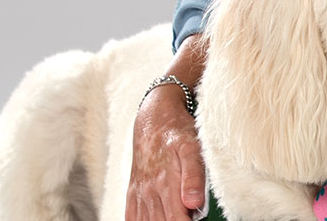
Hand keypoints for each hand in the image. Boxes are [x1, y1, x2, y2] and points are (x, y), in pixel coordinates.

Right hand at [127, 36, 209, 220]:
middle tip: (192, 219)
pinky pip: (132, 216)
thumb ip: (194, 177)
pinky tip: (154, 219)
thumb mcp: (193, 148)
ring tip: (177, 217)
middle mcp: (149, 190)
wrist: (154, 117)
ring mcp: (140, 192)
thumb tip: (193, 205)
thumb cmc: (178, 132)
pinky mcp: (133, 191)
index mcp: (165, 182)